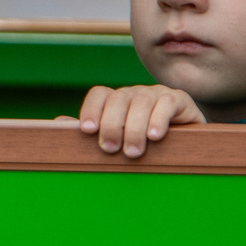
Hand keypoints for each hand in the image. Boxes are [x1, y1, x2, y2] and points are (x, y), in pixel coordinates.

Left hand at [74, 83, 205, 157]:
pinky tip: (155, 136)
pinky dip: (159, 119)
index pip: (100, 94)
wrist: (187, 141)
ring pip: (141, 102)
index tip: (86, 131)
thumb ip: (92, 131)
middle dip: (111, 124)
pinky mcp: (179, 100)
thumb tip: (58, 122)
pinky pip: (167, 103)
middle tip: (109, 149)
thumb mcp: (118, 138)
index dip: (91, 110)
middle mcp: (135, 93)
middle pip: (118, 99)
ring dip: (134, 128)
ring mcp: (157, 94)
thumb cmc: (145, 142)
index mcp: (117, 100)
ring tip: (132, 152)